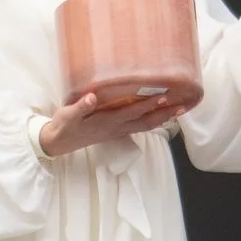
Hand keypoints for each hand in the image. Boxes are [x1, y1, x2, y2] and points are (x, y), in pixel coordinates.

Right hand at [38, 88, 179, 157]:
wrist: (58, 143)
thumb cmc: (63, 127)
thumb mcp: (68, 116)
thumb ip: (81, 106)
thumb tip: (92, 97)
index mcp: (106, 121)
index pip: (132, 112)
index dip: (148, 105)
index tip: (164, 97)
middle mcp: (116, 128)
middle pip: (146, 122)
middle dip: (165, 114)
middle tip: (183, 106)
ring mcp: (116, 131)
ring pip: (144, 126)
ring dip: (162, 118)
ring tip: (178, 111)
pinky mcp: (114, 131)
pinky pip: (138, 127)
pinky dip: (152, 121)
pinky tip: (159, 116)